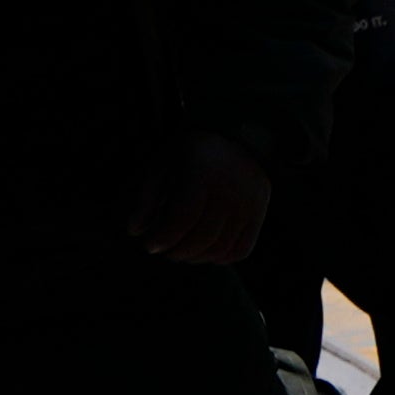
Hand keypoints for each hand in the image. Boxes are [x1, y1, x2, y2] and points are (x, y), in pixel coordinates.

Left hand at [136, 133, 274, 265]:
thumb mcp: (162, 166)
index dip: (164, 238)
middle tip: (166, 251)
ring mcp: (248, 202)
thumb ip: (147, 199)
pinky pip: (241, 249)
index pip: (183, 219)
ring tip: (183, 253)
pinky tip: (206, 253)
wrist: (235, 136)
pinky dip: (221, 259)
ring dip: (197, 258)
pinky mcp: (260, 212)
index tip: (150, 245)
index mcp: (201, 173)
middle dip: (178, 252)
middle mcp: (230, 189)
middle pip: (203, 237)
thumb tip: (135, 232)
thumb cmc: (190, 154)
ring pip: (221, 248)